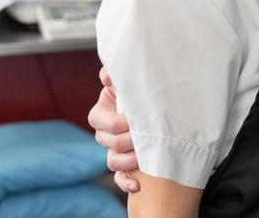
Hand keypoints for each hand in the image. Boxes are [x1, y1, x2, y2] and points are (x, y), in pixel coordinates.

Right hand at [88, 66, 139, 193]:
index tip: (136, 118)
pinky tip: (137, 184)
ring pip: (113, 161)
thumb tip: (107, 77)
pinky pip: (119, 177)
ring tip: (146, 153)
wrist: (156, 103)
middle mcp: (104, 133)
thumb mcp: (128, 80)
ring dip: (129, 159)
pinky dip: (126, 182)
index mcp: (101, 113)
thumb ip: (115, 74)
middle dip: (130, 139)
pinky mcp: (124, 163)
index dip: (120, 123)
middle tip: (149, 133)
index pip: (104, 123)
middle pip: (110, 142)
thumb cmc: (140, 90)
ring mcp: (113, 150)